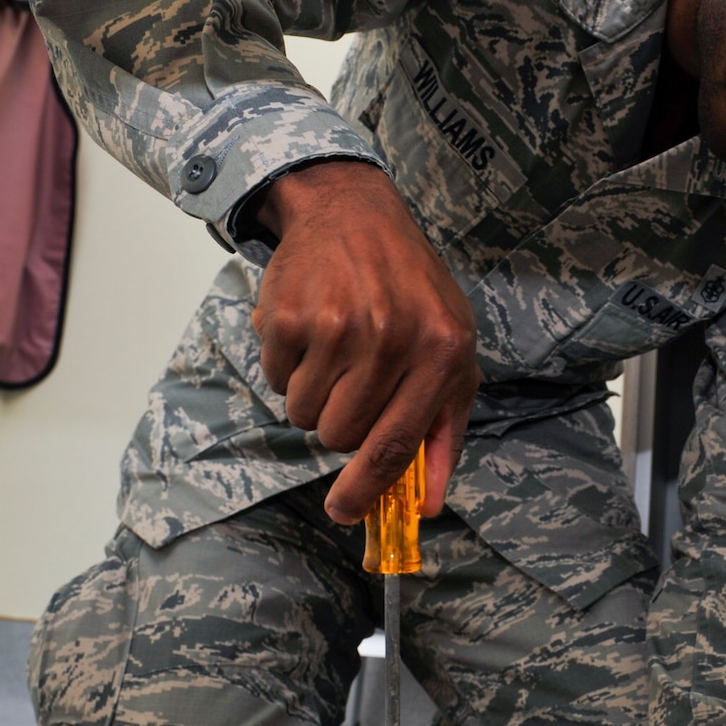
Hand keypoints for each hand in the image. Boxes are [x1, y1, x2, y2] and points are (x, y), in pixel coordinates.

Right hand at [248, 160, 477, 523]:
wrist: (354, 212)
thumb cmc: (410, 289)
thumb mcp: (450, 351)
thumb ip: (442, 432)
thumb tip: (426, 506)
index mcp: (440, 350)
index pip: (396, 443)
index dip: (365, 488)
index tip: (342, 512)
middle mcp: (390, 338)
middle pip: (340, 435)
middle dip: (339, 422)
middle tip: (352, 380)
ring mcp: (335, 325)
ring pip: (303, 414)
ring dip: (312, 395)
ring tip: (334, 348)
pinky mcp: (287, 316)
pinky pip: (275, 380)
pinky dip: (286, 366)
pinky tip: (310, 328)